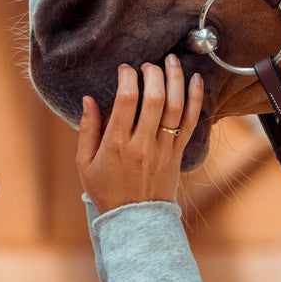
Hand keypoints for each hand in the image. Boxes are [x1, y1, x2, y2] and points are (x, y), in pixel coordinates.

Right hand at [76, 55, 202, 213]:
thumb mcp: (85, 163)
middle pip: (154, 99)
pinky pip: (192, 121)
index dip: (127, 78)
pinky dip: (196, 98)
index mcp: (116, 144)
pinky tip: (195, 80)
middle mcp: (143, 144)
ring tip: (172, 61)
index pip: (125, 101)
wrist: (134, 220)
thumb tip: (88, 99)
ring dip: (176, 79)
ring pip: (175, 107)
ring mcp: (164, 149)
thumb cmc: (106, 190)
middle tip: (149, 64)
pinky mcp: (178, 153)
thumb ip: (87, 129)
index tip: (125, 69)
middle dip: (153, 73)